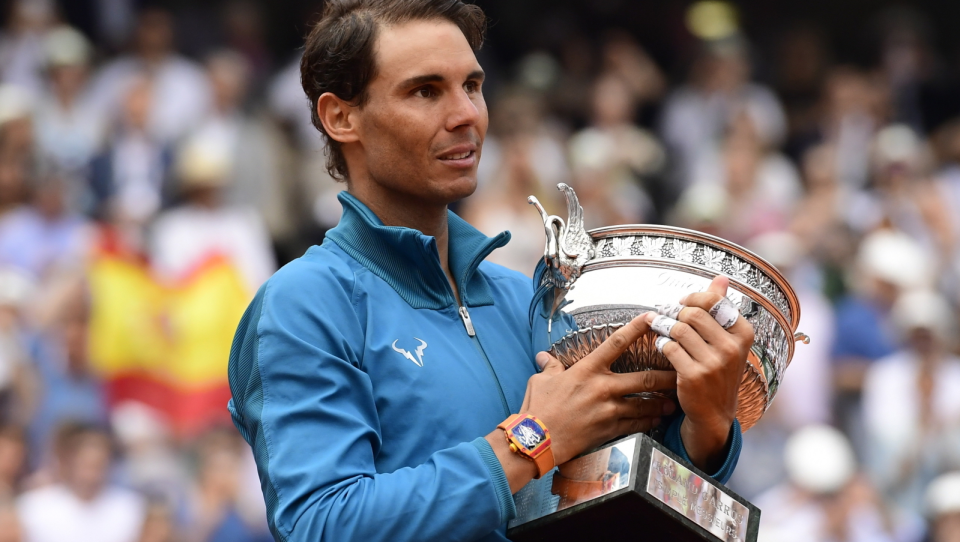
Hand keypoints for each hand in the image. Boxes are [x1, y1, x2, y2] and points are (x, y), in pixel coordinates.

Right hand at [519, 316, 677, 465]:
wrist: (536, 440)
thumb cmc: (537, 408)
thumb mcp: (541, 380)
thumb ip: (549, 367)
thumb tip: (545, 358)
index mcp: (587, 369)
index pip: (617, 343)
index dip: (636, 328)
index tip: (652, 318)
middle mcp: (602, 387)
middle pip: (643, 378)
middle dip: (665, 376)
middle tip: (681, 372)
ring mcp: (608, 410)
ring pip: (644, 405)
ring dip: (661, 403)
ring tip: (675, 402)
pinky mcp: (609, 430)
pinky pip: (636, 425)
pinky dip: (648, 422)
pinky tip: (657, 421)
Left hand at [642, 275, 753, 470]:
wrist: (714, 412)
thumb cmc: (718, 370)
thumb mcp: (727, 339)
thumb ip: (722, 307)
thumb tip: (721, 277)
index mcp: (744, 334)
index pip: (714, 301)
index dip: (692, 299)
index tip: (682, 304)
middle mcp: (732, 348)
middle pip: (692, 314)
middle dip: (674, 313)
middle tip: (665, 316)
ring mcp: (714, 363)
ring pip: (678, 329)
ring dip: (664, 327)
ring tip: (660, 328)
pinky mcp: (694, 375)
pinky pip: (669, 347)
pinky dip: (661, 344)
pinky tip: (662, 346)